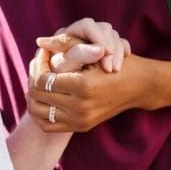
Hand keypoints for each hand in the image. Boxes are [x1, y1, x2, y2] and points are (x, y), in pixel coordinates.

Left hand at [27, 18, 134, 132]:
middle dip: (32, 77)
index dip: (37, 65)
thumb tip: (39, 42)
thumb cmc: (114, 60)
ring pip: (37, 111)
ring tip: (39, 80)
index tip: (42, 54)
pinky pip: (47, 125)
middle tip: (38, 65)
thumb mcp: (93, 49)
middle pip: (36, 96)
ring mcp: (80, 120)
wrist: (138, 86)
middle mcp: (81, 107)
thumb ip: (66, 43)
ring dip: (33, 95)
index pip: (42, 80)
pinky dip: (40, 112)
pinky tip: (44, 96)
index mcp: (83, 86)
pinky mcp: (81, 127)